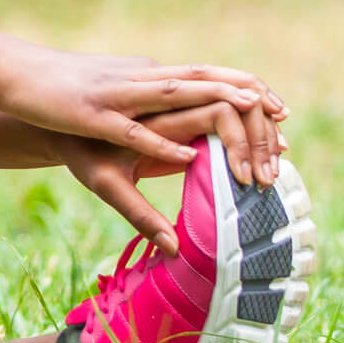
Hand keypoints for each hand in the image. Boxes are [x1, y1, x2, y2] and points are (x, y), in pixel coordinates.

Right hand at [0, 36, 287, 172]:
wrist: (12, 75)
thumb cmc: (63, 97)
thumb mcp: (114, 110)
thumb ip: (148, 119)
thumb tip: (184, 137)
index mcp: (148, 75)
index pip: (208, 76)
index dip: (247, 90)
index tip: (280, 113)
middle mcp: (140, 77)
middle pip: (204, 79)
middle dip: (247, 97)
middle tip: (283, 119)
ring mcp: (116, 93)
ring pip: (175, 93)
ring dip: (216, 103)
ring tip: (252, 112)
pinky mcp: (90, 113)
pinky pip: (129, 129)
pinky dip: (158, 142)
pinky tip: (185, 154)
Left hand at [61, 101, 289, 252]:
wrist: (61, 120)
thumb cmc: (82, 153)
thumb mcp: (106, 186)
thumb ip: (140, 213)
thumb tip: (174, 248)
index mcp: (157, 114)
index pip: (216, 109)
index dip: (239, 140)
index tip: (249, 177)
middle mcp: (172, 97)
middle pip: (234, 96)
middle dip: (260, 131)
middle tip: (274, 172)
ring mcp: (178, 96)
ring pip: (232, 94)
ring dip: (259, 119)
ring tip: (282, 150)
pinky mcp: (180, 104)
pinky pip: (222, 104)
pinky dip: (247, 119)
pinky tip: (265, 140)